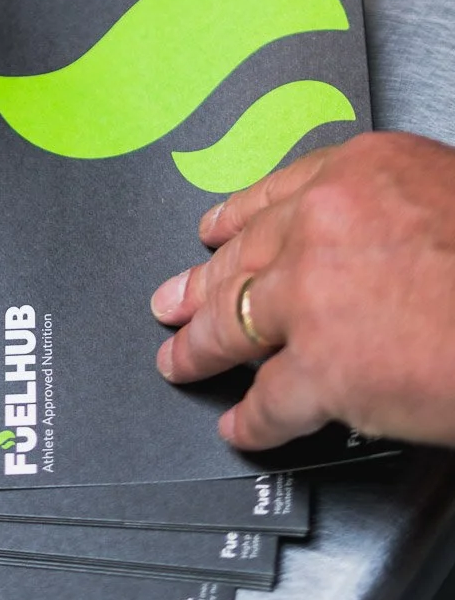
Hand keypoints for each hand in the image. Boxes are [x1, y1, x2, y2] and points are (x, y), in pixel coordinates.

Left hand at [149, 132, 454, 449]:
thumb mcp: (444, 195)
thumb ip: (390, 210)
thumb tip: (369, 240)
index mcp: (358, 172)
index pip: (277, 193)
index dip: (235, 218)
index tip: (212, 230)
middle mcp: (323, 221)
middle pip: (243, 255)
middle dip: (201, 282)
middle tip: (172, 300)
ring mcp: (313, 293)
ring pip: (233, 320)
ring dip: (201, 347)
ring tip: (181, 361)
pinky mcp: (321, 365)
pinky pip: (270, 398)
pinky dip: (252, 420)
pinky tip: (240, 427)